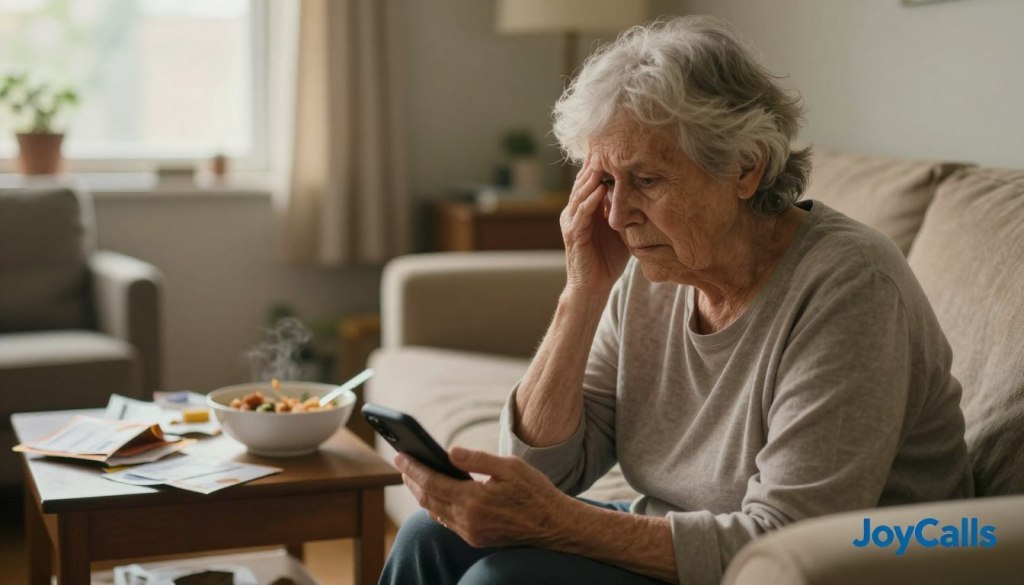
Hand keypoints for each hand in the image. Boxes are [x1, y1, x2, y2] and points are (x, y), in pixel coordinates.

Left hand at [395, 447, 570, 547]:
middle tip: (402, 462)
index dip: (413, 468)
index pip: (431, 482)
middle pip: (427, 499)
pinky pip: (447, 522)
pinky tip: (435, 496)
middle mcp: (468, 520)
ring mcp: (471, 533)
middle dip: (412, 480)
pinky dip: (435, 507)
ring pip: (434, 512)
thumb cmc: (535, 492)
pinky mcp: (476, 539)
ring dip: (421, 494)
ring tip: (414, 476)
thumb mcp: (510, 467)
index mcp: (474, 500)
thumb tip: (449, 452)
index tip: (400, 455)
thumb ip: (478, 459)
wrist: (554, 526)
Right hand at [560, 156, 630, 295]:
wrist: (593, 288)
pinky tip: (599, 190)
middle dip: (595, 164)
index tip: (617, 147)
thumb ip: (625, 211)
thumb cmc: (608, 260)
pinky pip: (581, 214)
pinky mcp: (573, 235)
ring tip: (603, 161)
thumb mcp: (620, 229)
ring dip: (591, 178)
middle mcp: (574, 212)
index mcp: (585, 209)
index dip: (602, 164)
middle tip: (608, 145)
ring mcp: (571, 223)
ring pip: (580, 194)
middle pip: (584, 181)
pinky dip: (589, 201)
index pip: (591, 180)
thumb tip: (645, 193)